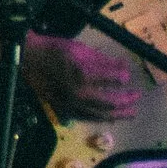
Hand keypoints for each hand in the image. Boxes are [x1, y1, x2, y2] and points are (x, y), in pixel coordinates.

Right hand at [21, 30, 137, 120]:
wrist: (29, 59)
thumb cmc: (55, 50)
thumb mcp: (81, 48)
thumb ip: (104, 60)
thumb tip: (124, 67)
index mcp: (85, 74)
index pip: (116, 79)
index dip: (124, 76)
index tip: (128, 75)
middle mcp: (80, 93)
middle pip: (112, 102)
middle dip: (128, 100)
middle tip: (137, 97)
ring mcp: (72, 104)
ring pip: (101, 114)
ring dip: (118, 114)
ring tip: (130, 113)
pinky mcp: (64, 109)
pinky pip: (87, 118)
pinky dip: (100, 118)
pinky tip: (109, 117)